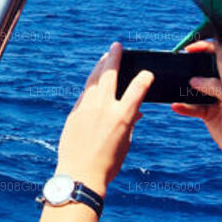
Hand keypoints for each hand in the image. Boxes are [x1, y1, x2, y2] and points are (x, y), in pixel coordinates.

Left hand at [55, 43, 151, 195]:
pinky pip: (84, 95)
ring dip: (99, 68)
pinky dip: (91, 87)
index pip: (137, 89)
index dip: (144, 78)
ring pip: (93, 81)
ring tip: (104, 59)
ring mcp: (86, 109)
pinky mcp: (74, 114)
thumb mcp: (126, 143)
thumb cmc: (107, 164)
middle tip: (116, 47)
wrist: (79, 174)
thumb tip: (135, 112)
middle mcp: (103, 108)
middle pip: (109, 75)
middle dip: (114, 57)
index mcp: (122, 116)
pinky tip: (93, 83)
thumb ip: (130, 123)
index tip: (147, 73)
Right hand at [170, 36, 221, 172]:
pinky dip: (183, 108)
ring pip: (198, 86)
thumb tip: (194, 79)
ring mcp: (218, 100)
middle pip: (212, 65)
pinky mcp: (209, 115)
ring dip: (187, 84)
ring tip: (177, 81)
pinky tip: (175, 107)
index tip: (217, 32)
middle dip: (199, 57)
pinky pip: (193, 108)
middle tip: (187, 51)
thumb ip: (218, 86)